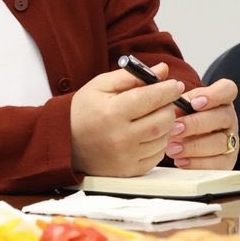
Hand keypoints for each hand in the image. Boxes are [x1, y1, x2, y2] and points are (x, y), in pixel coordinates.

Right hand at [69, 62, 185, 176]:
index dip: (167, 90)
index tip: (175, 85)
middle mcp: (121, 137)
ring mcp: (127, 156)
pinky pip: (158, 155)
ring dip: (165, 125)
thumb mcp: (100, 86)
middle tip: (164, 101)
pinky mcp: (131, 170)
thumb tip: (162, 70)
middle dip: (169, 107)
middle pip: (163, 120)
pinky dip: (158, 142)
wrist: (64, 142)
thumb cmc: (82, 111)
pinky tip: (146, 134)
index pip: (150, 98)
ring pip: (163, 138)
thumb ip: (132, 76)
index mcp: (112, 112)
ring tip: (152, 116)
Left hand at [166, 76, 239, 168]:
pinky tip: (181, 160)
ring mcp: (230, 139)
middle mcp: (228, 118)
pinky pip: (218, 164)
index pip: (228, 90)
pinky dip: (198, 163)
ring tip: (172, 148)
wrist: (181, 140)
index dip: (214, 95)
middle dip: (196, 124)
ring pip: (220, 142)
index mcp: (219, 99)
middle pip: (222, 117)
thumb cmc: (178, 117)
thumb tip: (160, 70)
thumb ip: (168, 88)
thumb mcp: (174, 101)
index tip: (194, 102)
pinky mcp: (227, 161)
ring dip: (194, 146)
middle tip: (175, 129)